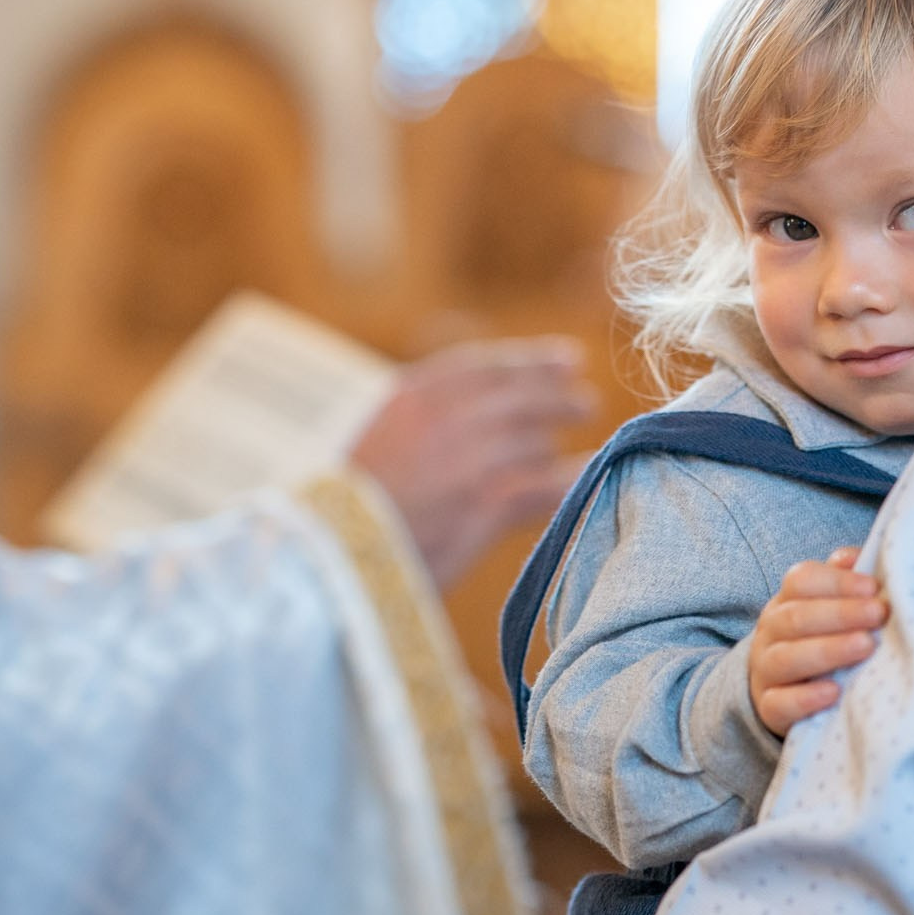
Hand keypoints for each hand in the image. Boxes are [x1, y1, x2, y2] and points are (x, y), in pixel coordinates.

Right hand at [347, 336, 596, 588]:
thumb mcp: (367, 444)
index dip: (529, 362)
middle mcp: (447, 418)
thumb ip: (411, 427)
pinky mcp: (487, 503)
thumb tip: (449, 424)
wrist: (324, 555)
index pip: (482, 368)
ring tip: (588, 439)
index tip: (563, 359)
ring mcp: (471, 458)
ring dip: (560, 438)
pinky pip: (545, 485)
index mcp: (409, 397)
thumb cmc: (336, 511)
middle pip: (519, 396)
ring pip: (535, 439)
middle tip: (583, 397)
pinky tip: (589, 479)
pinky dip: (570, 480)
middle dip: (555, 395)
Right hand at [748, 548, 887, 735]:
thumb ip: (843, 580)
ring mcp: (765, 671)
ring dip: (828, 650)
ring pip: (787, 658)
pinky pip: (780, 703)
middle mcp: (770, 632)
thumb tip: (857, 557)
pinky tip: (834, 692)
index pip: (800, 581)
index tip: (873, 587)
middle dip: (840, 613)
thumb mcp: (828, 607)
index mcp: (785, 601)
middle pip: (796, 617)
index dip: (837, 581)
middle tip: (878, 614)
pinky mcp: (768, 708)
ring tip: (865, 646)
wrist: (783, 691)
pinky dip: (805, 698)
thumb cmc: (819, 640)